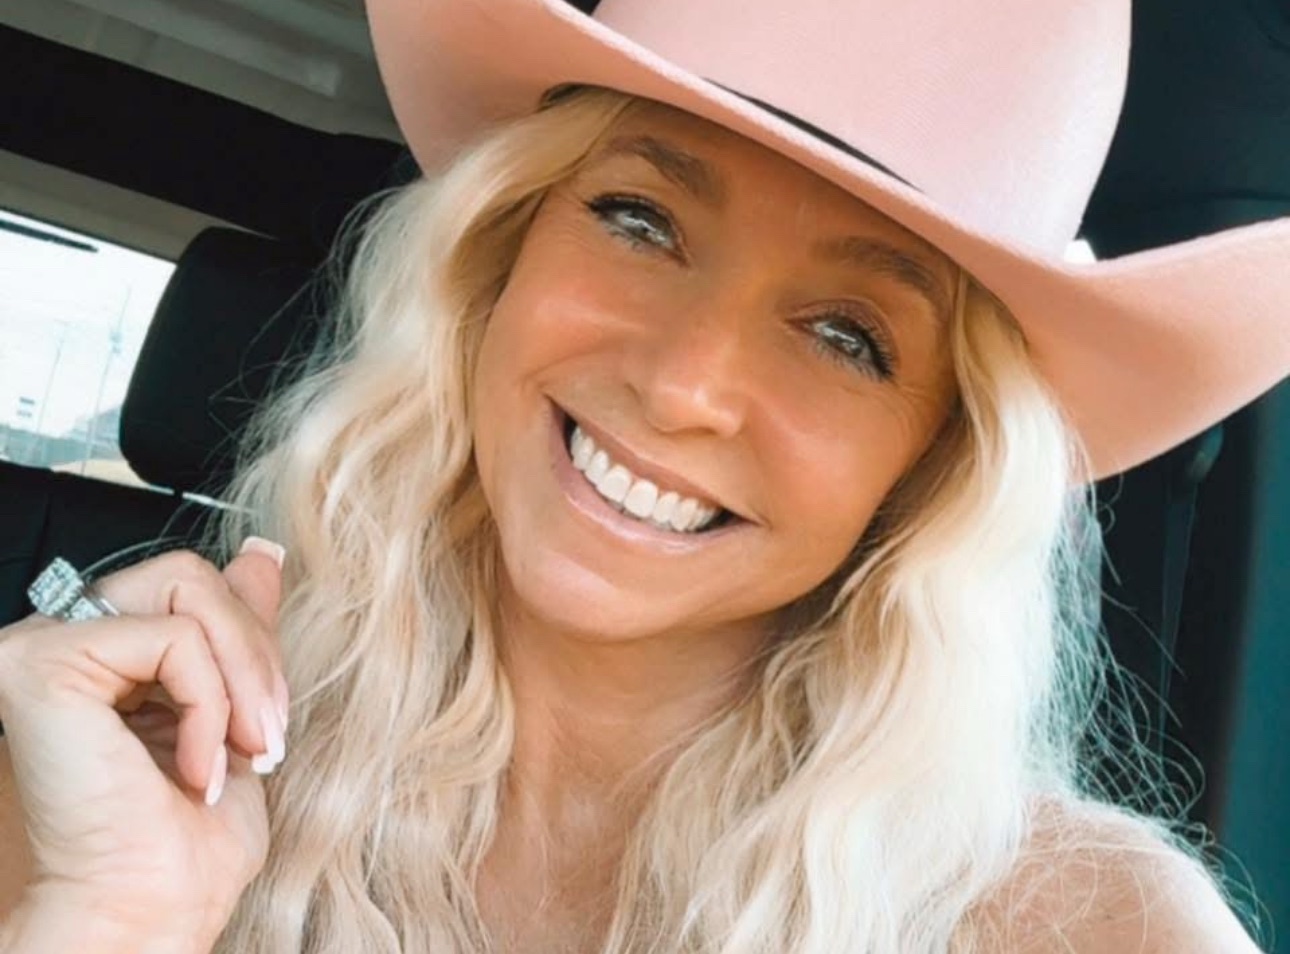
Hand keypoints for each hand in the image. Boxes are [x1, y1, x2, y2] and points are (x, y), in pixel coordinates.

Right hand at [0, 540, 287, 949]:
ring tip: (240, 754)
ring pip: (188, 587)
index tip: (268, 725)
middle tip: (265, 739)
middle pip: (192, 574)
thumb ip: (237, 630)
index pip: (194, 587)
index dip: (252, 643)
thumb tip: (262, 553)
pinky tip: (196, 767)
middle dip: (255, 654)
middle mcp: (67, 644)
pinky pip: (172, 636)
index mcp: (108, 657)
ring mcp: (44, 648)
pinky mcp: (40, 664)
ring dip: (242, 678)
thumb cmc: (183, 849)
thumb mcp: (236, 714)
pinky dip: (210, 703)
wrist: (147, 916)